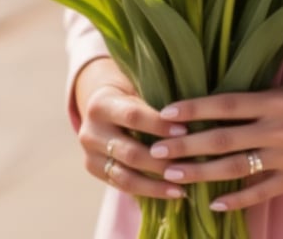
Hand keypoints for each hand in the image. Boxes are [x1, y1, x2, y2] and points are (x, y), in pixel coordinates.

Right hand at [73, 58, 190, 200]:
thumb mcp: (137, 88)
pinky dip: (147, 191)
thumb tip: (192, 115)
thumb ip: (155, 101)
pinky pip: (122, 187)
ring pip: (125, 176)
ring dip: (156, 184)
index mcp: (101, 105)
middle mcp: (90, 132)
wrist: (100, 106)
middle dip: (161, 160)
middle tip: (189, 165)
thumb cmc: (131, 93)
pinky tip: (169, 192)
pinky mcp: (94, 171)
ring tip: (182, 188)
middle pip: (129, 152)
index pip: (133, 117)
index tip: (186, 131)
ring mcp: (89, 155)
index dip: (159, 125)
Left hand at [145, 76, 282, 211]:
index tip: (165, 114)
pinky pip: (260, 192)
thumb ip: (256, 100)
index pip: (225, 103)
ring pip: (235, 167)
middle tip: (155, 151)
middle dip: (185, 146)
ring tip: (172, 176)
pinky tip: (213, 201)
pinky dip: (236, 198)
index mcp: (274, 100)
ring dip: (200, 172)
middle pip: (222, 138)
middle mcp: (277, 127)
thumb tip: (214, 105)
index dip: (194, 109)